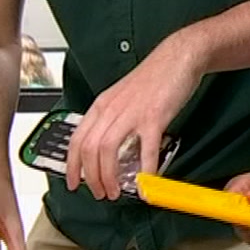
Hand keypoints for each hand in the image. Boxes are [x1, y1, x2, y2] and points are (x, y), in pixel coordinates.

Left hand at [67, 30, 208, 200]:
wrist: (178, 57)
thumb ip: (114, 119)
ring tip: (116, 192)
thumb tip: (110, 148)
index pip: (77, 140)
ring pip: (108, 151)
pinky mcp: (155, 117)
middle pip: (90, 149)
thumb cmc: (154, 78)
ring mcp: (132, 113)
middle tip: (100, 193)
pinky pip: (146, 149)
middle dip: (91, 177)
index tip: (74, 183)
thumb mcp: (123, 97)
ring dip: (109, 177)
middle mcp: (112, 109)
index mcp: (102, 105)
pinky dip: (145, 171)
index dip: (72, 166)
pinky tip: (147, 184)